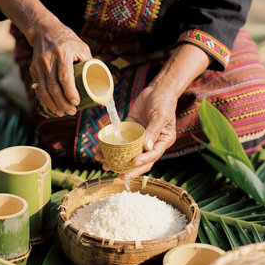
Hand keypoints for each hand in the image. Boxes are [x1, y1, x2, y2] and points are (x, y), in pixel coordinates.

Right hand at [0, 0, 91, 116]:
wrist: (44, 31)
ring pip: (44, 91)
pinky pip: (38, 89)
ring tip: (63, 112)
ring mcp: (38, 66)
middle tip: (72, 111)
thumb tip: (102, 84)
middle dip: (63, 103)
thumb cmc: (68, 41)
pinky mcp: (33, 70)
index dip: (70, 93)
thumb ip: (90, 64)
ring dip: (54, 105)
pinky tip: (53, 107)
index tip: (77, 102)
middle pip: (54, 88)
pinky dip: (45, 101)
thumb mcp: (82, 48)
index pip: (65, 78)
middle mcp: (48, 60)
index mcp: (62, 53)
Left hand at [94, 43, 210, 177]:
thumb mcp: (161, 115)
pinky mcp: (130, 130)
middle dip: (129, 170)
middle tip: (118, 175)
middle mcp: (151, 143)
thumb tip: (146, 147)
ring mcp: (140, 138)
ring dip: (116, 160)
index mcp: (162, 142)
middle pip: (140, 161)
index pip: (153, 156)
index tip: (132, 163)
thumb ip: (154, 130)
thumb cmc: (164, 102)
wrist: (158, 89)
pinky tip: (101, 150)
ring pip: (128, 153)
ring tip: (104, 165)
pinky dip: (111, 146)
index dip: (143, 161)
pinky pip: (120, 141)